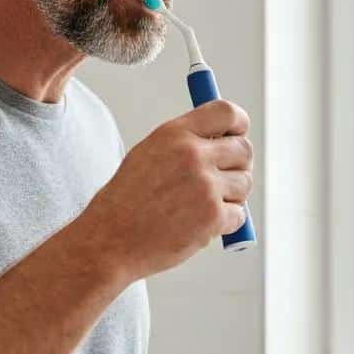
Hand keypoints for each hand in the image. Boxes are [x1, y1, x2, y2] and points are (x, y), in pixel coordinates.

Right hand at [82, 99, 252, 280]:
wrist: (109, 240)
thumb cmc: (127, 200)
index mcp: (175, 133)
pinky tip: (198, 226)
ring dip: (232, 197)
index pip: (227, 113)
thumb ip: (185, 142)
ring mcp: (205, 186)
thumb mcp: (149, 154)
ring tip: (201, 207)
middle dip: (239, 166)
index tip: (239, 135)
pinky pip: (239, 215)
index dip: (239, 125)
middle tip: (225, 180)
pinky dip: (225, 224)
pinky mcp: (213, 216)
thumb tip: (224, 139)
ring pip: (244, 184)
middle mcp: (193, 154)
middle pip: (244, 149)